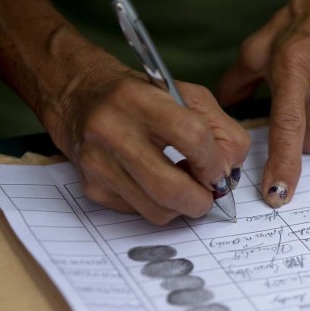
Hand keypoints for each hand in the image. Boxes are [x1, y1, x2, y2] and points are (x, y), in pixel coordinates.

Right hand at [50, 62, 249, 224]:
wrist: (81, 98)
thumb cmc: (143, 97)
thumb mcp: (188, 97)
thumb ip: (222, 131)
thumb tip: (228, 174)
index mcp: (138, 99)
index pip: (192, 136)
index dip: (214, 162)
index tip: (220, 171)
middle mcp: (111, 131)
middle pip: (171, 188)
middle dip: (202, 199)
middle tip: (210, 193)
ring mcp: (98, 164)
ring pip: (158, 211)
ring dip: (183, 206)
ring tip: (185, 185)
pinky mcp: (93, 188)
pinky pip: (141, 213)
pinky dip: (160, 206)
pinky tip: (157, 183)